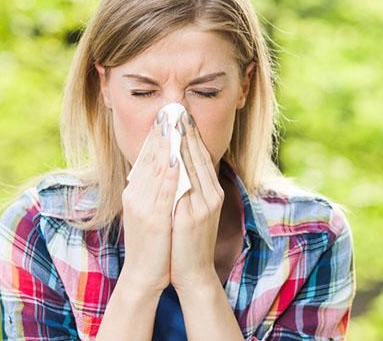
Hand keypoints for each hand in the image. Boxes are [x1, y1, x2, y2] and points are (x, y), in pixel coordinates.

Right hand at [118, 111, 178, 293]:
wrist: (144, 275)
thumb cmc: (152, 244)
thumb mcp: (149, 211)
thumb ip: (152, 190)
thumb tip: (161, 168)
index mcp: (135, 192)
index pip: (146, 157)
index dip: (156, 135)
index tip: (165, 115)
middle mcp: (136, 195)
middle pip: (149, 157)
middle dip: (161, 133)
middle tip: (169, 109)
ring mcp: (143, 206)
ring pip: (155, 169)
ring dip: (165, 145)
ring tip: (173, 124)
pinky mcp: (154, 219)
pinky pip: (163, 191)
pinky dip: (168, 172)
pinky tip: (175, 157)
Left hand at [170, 110, 224, 291]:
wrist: (192, 272)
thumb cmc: (188, 241)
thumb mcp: (192, 210)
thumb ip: (189, 188)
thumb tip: (178, 164)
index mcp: (212, 192)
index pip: (201, 156)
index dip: (191, 135)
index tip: (181, 115)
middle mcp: (211, 195)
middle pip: (199, 156)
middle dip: (187, 132)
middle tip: (177, 109)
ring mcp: (204, 205)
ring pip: (194, 167)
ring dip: (182, 143)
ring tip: (173, 123)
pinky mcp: (194, 216)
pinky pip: (186, 186)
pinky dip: (179, 167)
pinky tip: (171, 153)